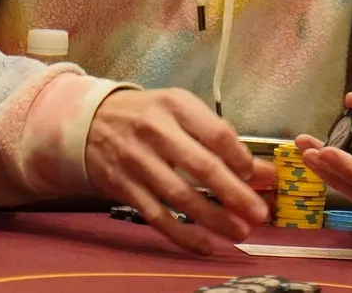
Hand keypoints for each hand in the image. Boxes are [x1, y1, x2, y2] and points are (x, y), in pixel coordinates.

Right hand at [86, 87, 272, 254]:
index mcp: (174, 105)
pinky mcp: (124, 187)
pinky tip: (206, 246)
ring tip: (240, 231)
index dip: (242, 159)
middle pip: (202, 167)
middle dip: (235, 194)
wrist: (90, 121)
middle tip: (259, 213)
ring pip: (181, 196)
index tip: (259, 177)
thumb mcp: (180, 109)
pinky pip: (158, 216)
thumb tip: (261, 171)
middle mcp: (155, 131)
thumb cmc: (147, 115)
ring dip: (214, 218)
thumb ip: (217, 136)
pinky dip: (183, 235)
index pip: (217, 134)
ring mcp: (137, 161)